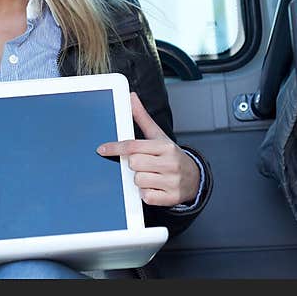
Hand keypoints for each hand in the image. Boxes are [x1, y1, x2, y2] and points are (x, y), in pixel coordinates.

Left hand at [97, 92, 200, 206]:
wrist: (194, 178)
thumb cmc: (171, 155)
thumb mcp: (158, 136)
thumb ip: (142, 117)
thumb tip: (131, 97)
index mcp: (165, 146)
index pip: (134, 146)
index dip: (115, 148)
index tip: (102, 149)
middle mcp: (170, 163)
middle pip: (133, 164)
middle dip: (134, 165)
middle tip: (144, 164)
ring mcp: (172, 181)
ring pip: (138, 180)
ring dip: (140, 180)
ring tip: (151, 175)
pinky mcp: (172, 198)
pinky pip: (146, 196)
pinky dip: (147, 193)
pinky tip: (155, 187)